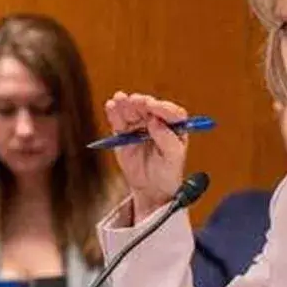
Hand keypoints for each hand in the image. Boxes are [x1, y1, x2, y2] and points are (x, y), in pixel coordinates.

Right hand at [104, 92, 187, 222]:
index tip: (153, 107)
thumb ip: (166, 138)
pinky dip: (114, 113)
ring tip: (120, 99)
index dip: (163, 107)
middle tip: (135, 101)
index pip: (172, 112)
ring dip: (126, 104)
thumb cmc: (168, 171)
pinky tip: (111, 106)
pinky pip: (119, 121)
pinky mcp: (124, 132)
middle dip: (142, 103)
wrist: (152, 187)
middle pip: (150, 107)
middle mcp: (157, 121)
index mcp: (175, 125)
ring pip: (133, 111)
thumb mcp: (173, 158)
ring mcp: (140, 125)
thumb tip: (154, 121)